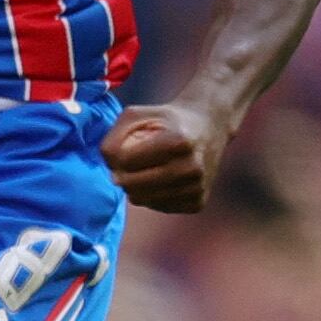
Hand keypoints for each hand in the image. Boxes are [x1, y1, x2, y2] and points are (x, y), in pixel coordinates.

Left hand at [103, 104, 229, 213]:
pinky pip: (156, 206)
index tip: (124, 147)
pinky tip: (161, 179)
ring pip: (141, 199)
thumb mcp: (136, 115)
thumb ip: (114, 137)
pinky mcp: (197, 203)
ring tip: (147, 167)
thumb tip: (111, 166)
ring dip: (134, 185)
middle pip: (131, 184)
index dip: (116, 155)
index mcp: (178, 142)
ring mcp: (197, 188)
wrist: (209, 127)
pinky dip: (150, 195)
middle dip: (122, 173)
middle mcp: (192, 168)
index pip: (125, 161)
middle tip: (131, 161)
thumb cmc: (166, 120)